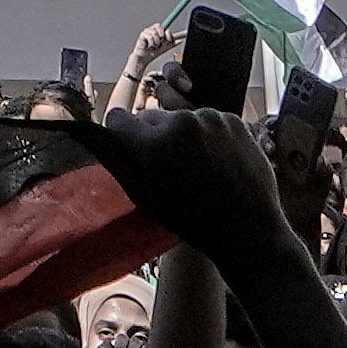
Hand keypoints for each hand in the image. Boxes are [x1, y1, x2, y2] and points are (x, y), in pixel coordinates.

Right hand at [100, 101, 305, 277]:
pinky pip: (207, 120)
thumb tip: (98, 139)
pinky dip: (207, 135)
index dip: (120, 135)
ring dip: (182, 135)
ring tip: (198, 167)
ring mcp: (210, 118)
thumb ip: (120, 165)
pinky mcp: (232, 119)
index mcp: (154, 145)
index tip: (129, 148)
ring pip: (180, 119)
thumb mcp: (148, 199)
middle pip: (150, 118)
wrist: (248, 229)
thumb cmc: (194, 222)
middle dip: (153, 137)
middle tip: (169, 166)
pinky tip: (217, 161)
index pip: (118, 119)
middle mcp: (181, 123)